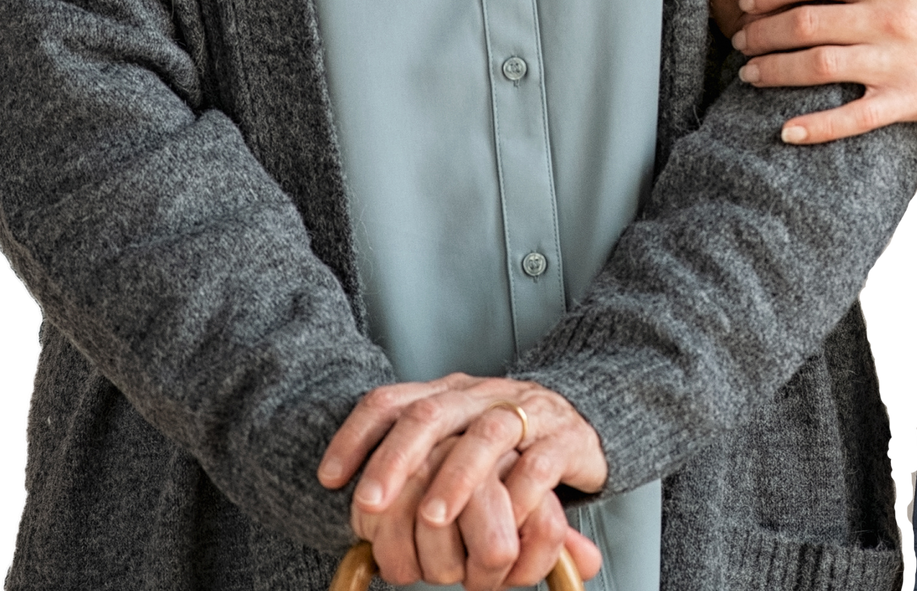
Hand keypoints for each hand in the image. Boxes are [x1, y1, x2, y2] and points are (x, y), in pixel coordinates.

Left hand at [319, 375, 605, 588]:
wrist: (587, 417)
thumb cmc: (507, 445)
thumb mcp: (455, 443)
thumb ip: (411, 464)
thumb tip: (337, 491)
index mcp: (450, 394)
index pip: (393, 400)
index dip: (356, 434)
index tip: (329, 478)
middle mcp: (484, 396)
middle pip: (433, 412)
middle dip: (396, 458)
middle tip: (369, 503)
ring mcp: (527, 413)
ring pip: (487, 433)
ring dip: (455, 477)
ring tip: (431, 519)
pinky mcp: (566, 439)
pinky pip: (539, 464)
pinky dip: (516, 494)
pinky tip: (500, 522)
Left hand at [731, 0, 916, 143]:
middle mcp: (887, 19)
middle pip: (804, 21)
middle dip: (761, 29)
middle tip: (739, 35)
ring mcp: (895, 64)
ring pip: (817, 66)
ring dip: (775, 70)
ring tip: (750, 72)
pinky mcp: (907, 102)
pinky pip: (853, 119)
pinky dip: (816, 127)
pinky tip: (787, 130)